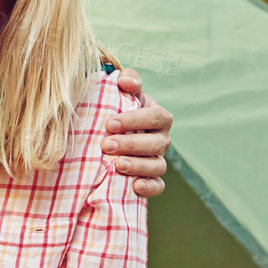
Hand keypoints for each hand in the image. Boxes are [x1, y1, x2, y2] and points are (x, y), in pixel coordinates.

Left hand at [107, 68, 171, 197]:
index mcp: (156, 116)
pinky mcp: (152, 179)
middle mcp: (161, 138)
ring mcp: (157, 160)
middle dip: (131, 144)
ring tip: (117, 165)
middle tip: (106, 145)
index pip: (155, 116)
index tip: (109, 124)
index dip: (135, 120)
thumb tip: (125, 81)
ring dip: (139, 166)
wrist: (107, 136)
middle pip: (156, 143)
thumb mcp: (119, 93)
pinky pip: (158, 186)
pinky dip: (149, 187)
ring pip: (158, 165)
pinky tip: (135, 186)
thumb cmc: (114, 110)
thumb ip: (126, 81)